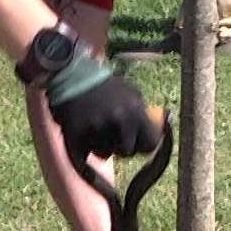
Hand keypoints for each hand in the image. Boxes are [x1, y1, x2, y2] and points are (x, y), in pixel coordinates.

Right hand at [44, 52, 161, 160]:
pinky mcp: (77, 134)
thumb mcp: (130, 93)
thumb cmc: (105, 86)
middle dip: (122, 148)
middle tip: (115, 139)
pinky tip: (84, 131)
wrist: (71, 76)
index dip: (146, 146)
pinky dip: (86, 146)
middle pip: (128, 152)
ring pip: (105, 154)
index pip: (151, 142)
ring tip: (97, 131)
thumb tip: (159, 132)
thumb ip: (143, 113)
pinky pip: (86, 152)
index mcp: (135, 109)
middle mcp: (118, 119)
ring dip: (103, 147)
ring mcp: (97, 127)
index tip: (140, 144)